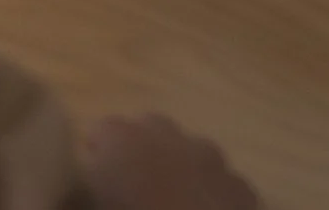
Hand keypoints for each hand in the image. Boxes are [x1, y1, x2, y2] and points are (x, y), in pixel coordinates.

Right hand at [82, 115, 259, 209]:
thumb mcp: (94, 200)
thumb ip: (90, 179)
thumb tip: (93, 174)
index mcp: (121, 136)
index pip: (99, 130)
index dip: (97, 152)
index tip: (94, 177)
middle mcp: (166, 135)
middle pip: (148, 127)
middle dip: (143, 147)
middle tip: (136, 182)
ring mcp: (209, 157)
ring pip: (191, 148)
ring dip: (181, 164)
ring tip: (174, 196)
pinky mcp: (239, 185)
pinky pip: (222, 180)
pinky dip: (213, 190)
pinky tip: (206, 209)